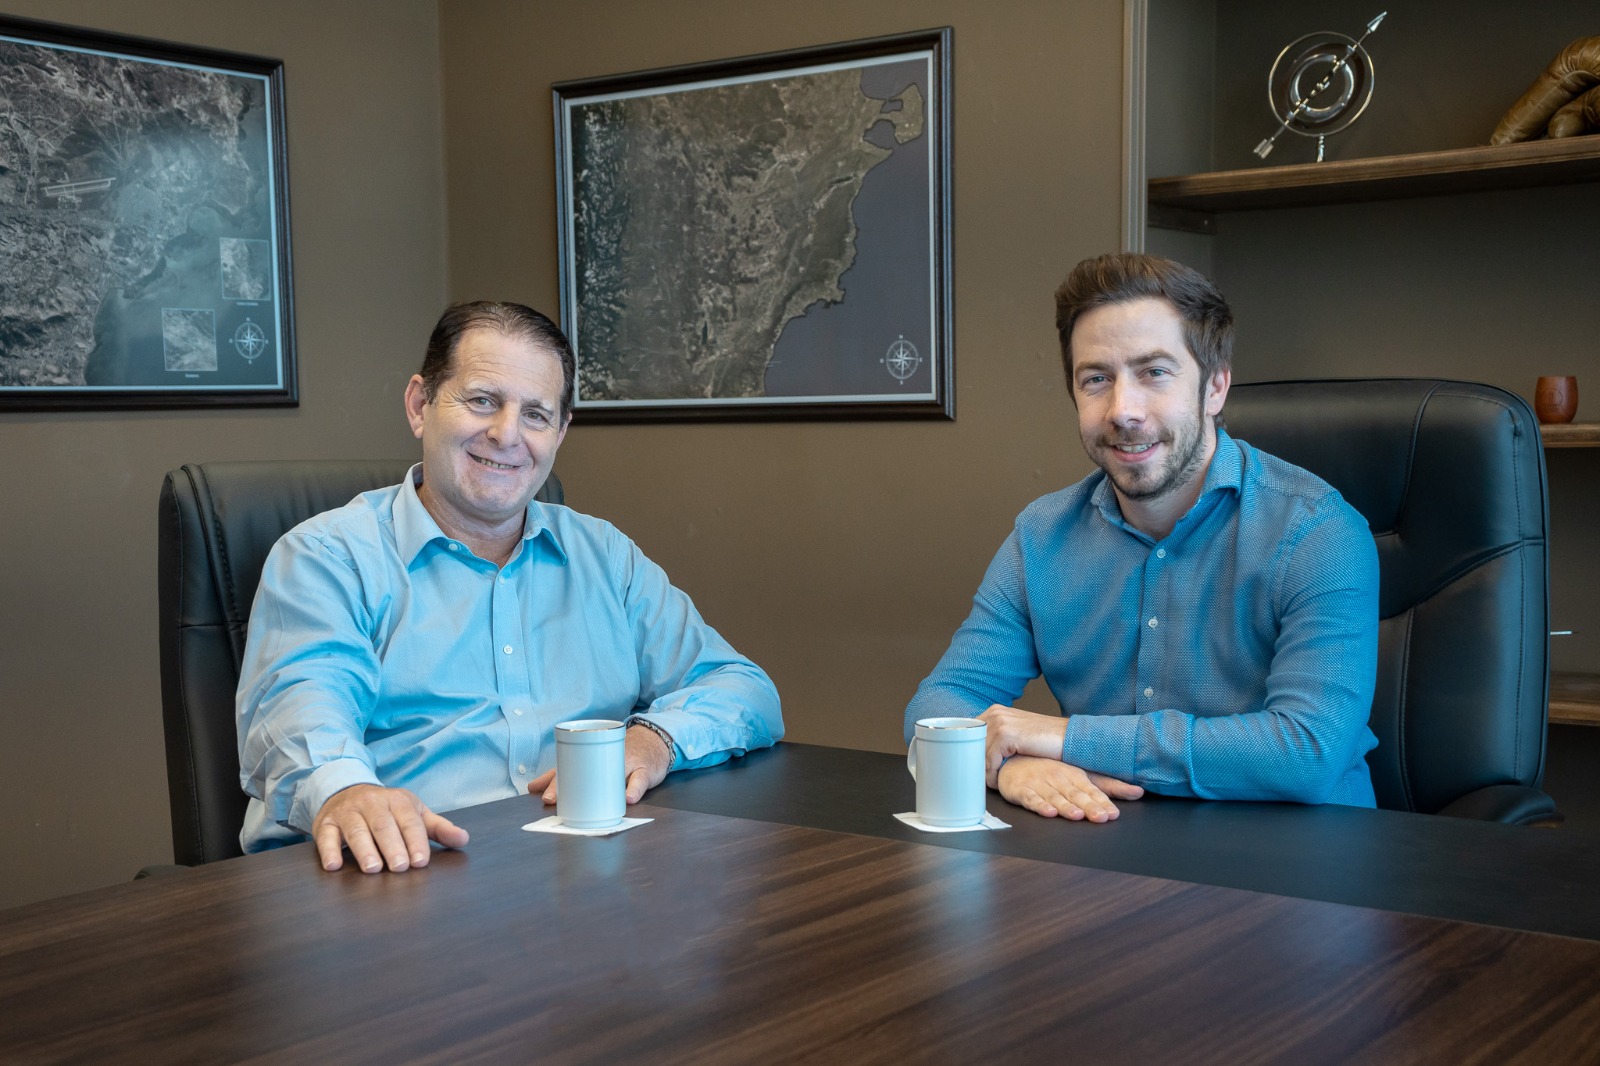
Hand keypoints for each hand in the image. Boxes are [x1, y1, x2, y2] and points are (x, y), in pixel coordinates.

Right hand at [311, 784, 468, 872]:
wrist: (346, 790)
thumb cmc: (387, 809)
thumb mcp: (415, 813)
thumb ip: (438, 828)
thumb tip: (464, 840)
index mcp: (398, 800)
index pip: (409, 821)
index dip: (416, 841)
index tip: (420, 861)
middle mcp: (372, 803)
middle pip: (383, 826)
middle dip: (393, 846)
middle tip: (400, 867)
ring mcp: (347, 812)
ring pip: (356, 830)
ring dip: (364, 849)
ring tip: (373, 868)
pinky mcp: (325, 823)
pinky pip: (325, 836)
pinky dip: (328, 850)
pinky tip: (333, 866)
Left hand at [529, 723, 674, 806]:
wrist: (654, 741)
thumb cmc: (621, 754)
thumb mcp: (597, 760)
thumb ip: (571, 774)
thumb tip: (536, 789)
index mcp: (592, 757)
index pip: (567, 766)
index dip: (550, 778)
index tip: (534, 790)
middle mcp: (605, 757)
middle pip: (581, 772)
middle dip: (563, 785)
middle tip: (550, 798)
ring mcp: (625, 763)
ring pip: (609, 776)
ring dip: (599, 789)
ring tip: (588, 803)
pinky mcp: (644, 770)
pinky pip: (638, 780)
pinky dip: (633, 789)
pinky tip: (628, 798)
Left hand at [977, 704, 1069, 785]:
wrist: (1069, 738)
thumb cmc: (1045, 740)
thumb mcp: (1017, 734)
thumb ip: (998, 738)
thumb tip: (976, 754)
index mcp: (995, 711)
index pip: (969, 734)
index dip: (969, 752)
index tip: (972, 768)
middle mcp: (995, 713)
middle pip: (970, 744)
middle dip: (974, 764)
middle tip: (979, 779)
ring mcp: (1000, 723)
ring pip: (978, 754)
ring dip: (983, 772)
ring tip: (991, 782)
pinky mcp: (1006, 736)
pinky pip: (989, 761)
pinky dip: (992, 776)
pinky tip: (998, 782)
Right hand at [996, 756, 1143, 821]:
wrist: (1012, 760)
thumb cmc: (1049, 768)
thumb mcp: (1080, 774)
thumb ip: (1108, 785)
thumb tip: (1138, 791)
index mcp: (1074, 774)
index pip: (1091, 789)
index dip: (1102, 802)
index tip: (1112, 814)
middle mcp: (1058, 778)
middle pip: (1075, 794)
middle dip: (1088, 806)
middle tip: (1101, 817)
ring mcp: (1039, 784)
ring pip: (1054, 796)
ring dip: (1066, 806)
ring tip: (1076, 815)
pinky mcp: (1020, 790)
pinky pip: (1030, 798)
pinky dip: (1039, 805)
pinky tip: (1048, 812)